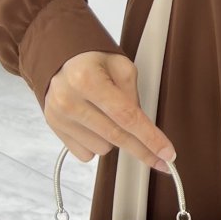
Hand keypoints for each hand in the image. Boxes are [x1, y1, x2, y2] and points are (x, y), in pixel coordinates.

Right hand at [44, 50, 175, 174]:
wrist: (61, 60)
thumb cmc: (93, 60)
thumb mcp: (121, 66)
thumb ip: (133, 96)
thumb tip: (142, 128)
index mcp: (87, 79)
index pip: (125, 115)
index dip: (149, 137)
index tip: (166, 154)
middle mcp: (69, 100)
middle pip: (115, 136)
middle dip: (142, 149)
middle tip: (161, 159)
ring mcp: (59, 116)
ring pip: (102, 147)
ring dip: (113, 137)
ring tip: (106, 112)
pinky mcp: (54, 128)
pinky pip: (86, 153)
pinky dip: (96, 142)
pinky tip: (93, 122)